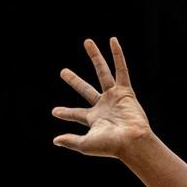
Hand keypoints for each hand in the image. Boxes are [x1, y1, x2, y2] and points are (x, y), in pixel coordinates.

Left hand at [52, 38, 152, 159]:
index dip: (66, 113)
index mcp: (94, 119)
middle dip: (74, 81)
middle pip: (85, 89)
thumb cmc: (110, 146)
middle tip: (63, 72)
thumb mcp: (85, 144)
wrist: (131, 141)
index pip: (77, 114)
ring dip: (96, 57)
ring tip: (87, 42)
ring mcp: (114, 97)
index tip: (55, 111)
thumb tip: (56, 141)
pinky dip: (118, 55)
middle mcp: (103, 106)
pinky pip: (121, 69)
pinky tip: (112, 41)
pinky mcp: (125, 91)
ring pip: (103, 73)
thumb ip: (71, 141)